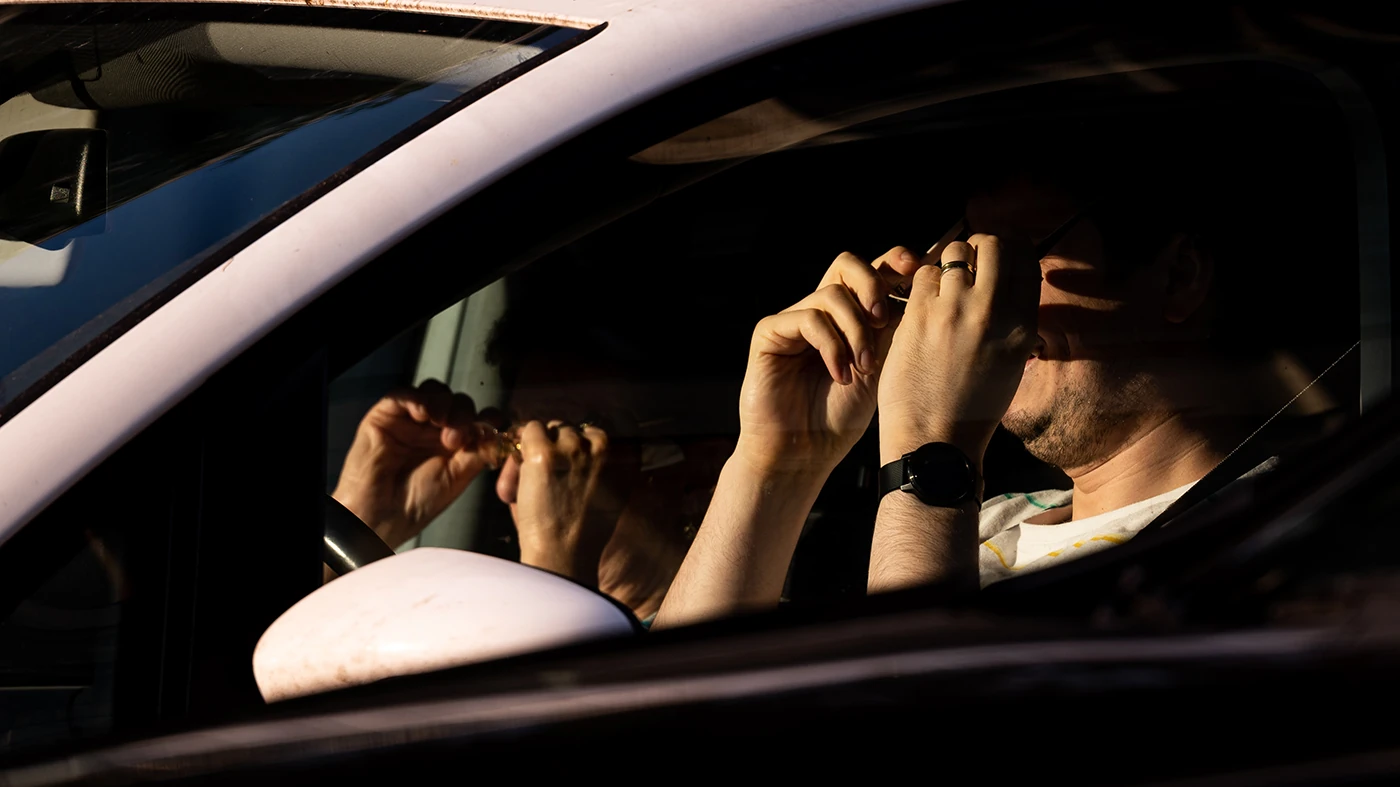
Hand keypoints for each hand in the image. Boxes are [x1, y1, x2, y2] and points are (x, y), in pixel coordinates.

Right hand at [332, 380, 488, 548]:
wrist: (379, 517)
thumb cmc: (416, 503)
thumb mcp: (458, 477)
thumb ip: (479, 452)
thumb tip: (500, 434)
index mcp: (455, 444)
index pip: (476, 417)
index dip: (486, 417)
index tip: (492, 426)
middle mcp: (434, 430)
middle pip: (458, 402)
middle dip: (463, 415)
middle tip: (456, 439)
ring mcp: (410, 421)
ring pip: (434, 393)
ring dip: (443, 404)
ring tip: (441, 426)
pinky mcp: (385, 416)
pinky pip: (403, 394)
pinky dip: (417, 399)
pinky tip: (422, 415)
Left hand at [495, 420, 615, 585]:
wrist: (565, 556)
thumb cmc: (585, 537)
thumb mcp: (612, 499)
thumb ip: (606, 472)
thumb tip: (587, 456)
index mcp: (624, 458)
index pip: (595, 433)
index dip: (576, 448)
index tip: (567, 463)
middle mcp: (601, 447)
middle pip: (570, 430)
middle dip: (557, 446)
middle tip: (547, 473)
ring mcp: (571, 448)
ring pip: (550, 429)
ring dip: (540, 446)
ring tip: (532, 477)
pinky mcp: (543, 454)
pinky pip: (529, 430)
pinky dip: (520, 446)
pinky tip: (519, 472)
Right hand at [737, 250, 909, 475]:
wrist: (804, 453)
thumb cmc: (842, 417)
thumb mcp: (881, 366)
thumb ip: (894, 328)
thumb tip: (923, 287)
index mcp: (848, 317)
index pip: (870, 272)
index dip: (893, 262)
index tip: (916, 268)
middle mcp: (820, 312)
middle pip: (845, 265)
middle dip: (871, 284)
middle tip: (883, 318)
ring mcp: (792, 320)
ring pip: (831, 295)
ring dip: (855, 331)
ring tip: (863, 368)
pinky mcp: (769, 332)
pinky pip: (807, 318)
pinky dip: (831, 346)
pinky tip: (840, 375)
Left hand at [878, 233, 1040, 467]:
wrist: (935, 442)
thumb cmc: (971, 410)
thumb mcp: (1010, 364)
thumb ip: (1012, 322)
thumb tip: (1007, 285)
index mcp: (1023, 326)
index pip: (1026, 262)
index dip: (1011, 250)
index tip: (997, 256)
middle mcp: (994, 312)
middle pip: (993, 245)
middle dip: (980, 246)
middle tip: (967, 261)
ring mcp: (956, 311)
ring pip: (955, 252)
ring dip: (948, 261)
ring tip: (942, 283)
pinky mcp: (920, 316)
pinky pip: (922, 274)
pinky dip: (921, 281)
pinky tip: (920, 302)